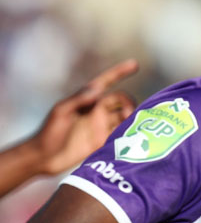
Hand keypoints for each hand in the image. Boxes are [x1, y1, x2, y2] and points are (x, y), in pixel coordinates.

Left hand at [32, 59, 138, 174]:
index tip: (135, 64)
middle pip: (120, 100)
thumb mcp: (60, 112)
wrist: (44, 158)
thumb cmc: (48, 132)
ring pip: (124, 116)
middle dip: (129, 103)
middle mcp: (96, 110)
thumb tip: (98, 89)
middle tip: (129, 114)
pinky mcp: (103, 141)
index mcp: (86, 99)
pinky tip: (135, 135)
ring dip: (132, 118)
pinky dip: (129, 132)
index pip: (106, 81)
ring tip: (134, 125)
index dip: (120, 72)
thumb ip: (78, 99)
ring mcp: (101, 126)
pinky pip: (121, 134)